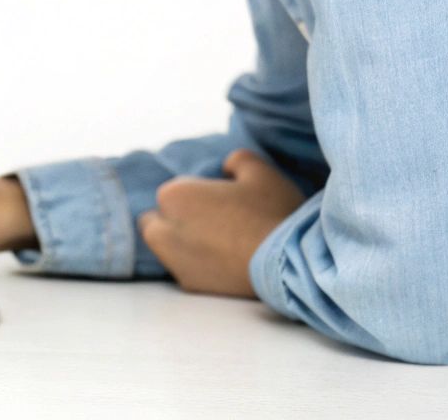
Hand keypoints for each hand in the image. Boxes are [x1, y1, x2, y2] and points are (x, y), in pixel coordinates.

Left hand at [138, 149, 304, 297]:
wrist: (290, 266)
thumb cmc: (272, 213)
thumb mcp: (260, 171)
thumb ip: (236, 160)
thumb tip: (227, 167)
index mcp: (174, 196)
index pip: (174, 190)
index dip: (197, 193)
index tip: (222, 200)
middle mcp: (163, 230)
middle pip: (157, 220)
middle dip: (175, 219)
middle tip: (213, 221)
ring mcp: (174, 261)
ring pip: (166, 246)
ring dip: (182, 242)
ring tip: (219, 242)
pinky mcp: (190, 285)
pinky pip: (185, 269)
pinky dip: (197, 264)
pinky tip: (224, 262)